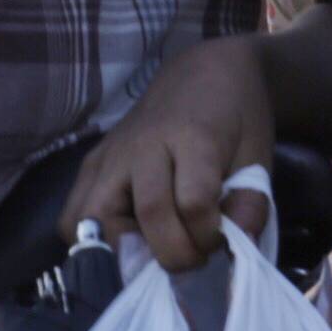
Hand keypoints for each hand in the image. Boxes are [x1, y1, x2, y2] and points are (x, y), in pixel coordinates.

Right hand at [66, 37, 275, 270]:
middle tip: (193, 257)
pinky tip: (126, 242)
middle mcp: (144, 144)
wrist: (202, 73)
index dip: (209, 234)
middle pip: (148, 213)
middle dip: (174, 253)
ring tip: (154, 254)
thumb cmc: (234, 117)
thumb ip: (251, 204)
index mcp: (192, 136)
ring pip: (96, 219)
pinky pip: (74, 215)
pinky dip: (94, 241)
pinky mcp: (91, 163)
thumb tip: (237, 251)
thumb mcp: (257, 156)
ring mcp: (111, 154)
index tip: (222, 240)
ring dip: (125, 252)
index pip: (194, 201)